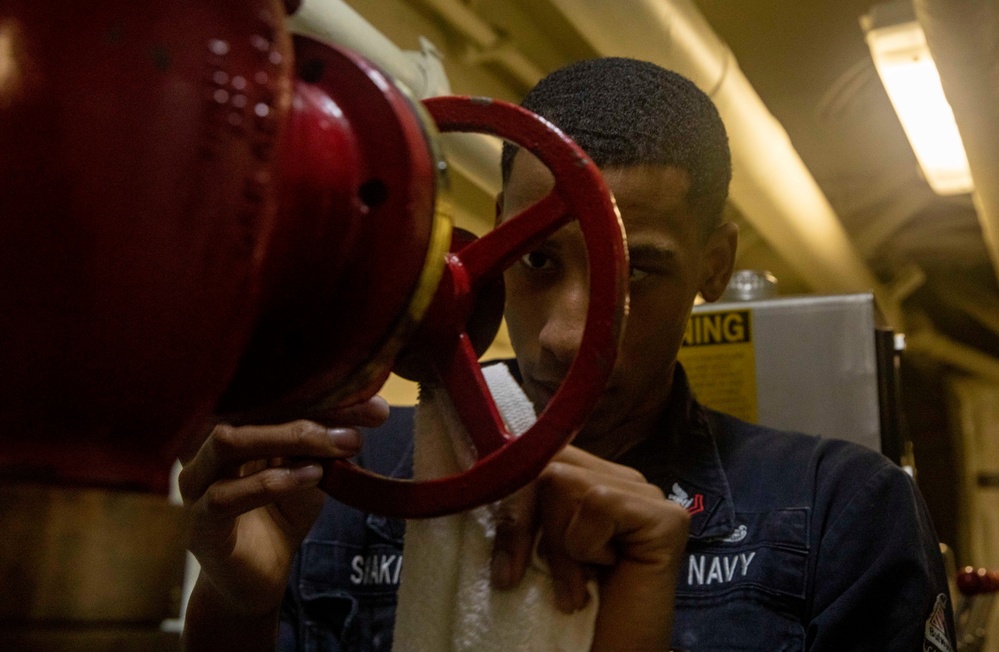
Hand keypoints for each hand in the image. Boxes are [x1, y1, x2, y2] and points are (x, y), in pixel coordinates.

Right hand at [179, 397, 388, 616]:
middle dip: (309, 411)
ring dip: (288, 438)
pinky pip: (225, 495)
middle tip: (358, 423)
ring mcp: (197, 484)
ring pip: (228, 442)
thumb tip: (374, 408)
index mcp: (233, 425)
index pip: (270, 396)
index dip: (320, 394)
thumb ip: (329, 440)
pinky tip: (311, 477)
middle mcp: (205, 447)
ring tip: (336, 447)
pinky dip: (273, 481)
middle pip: (247, 409)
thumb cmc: (281, 513)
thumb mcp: (312, 468)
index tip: (371, 404)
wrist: (259, 577)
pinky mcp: (199, 524)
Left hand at [491, 446, 689, 650]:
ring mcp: (649, 495)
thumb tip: (488, 473)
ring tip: (573, 585)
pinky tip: (605, 573)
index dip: (510, 498)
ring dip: (558, 547)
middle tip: (519, 577)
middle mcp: (622, 479)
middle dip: (522, 524)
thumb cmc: (566, 611)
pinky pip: (597, 503)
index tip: (500, 560)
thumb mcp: (530, 544)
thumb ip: (522, 502)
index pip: (539, 451)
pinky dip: (585, 548)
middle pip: (547, 463)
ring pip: (564, 481)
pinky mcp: (668, 517)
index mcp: (591, 478)